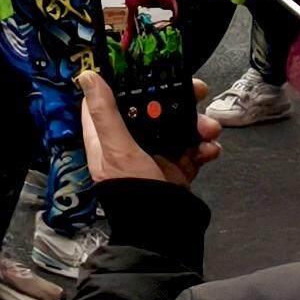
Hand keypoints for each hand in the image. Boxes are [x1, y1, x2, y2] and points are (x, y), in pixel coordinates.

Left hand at [78, 66, 214, 191]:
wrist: (162, 232)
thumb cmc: (133, 188)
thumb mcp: (116, 149)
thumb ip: (104, 113)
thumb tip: (87, 75)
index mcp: (107, 136)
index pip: (112, 99)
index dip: (129, 81)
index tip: (151, 66)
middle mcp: (131, 142)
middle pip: (152, 109)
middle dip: (178, 100)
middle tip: (200, 90)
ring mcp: (156, 155)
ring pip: (177, 127)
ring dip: (198, 125)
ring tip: (211, 130)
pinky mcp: (177, 169)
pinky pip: (193, 150)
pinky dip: (205, 148)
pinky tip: (212, 151)